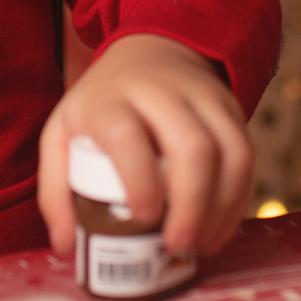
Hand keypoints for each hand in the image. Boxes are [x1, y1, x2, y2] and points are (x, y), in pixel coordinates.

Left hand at [37, 33, 251, 258]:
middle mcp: (160, 91)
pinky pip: (246, 152)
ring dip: (223, 206)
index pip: (128, 136)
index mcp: (110, 98)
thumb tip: (64, 247)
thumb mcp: (62, 134)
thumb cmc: (102, 105)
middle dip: (192, 204)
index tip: (143, 218)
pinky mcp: (230, 105)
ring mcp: (202, 95)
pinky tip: (221, 226)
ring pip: (230, 150)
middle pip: (192, 146)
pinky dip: (239, 196)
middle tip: (179, 245)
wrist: (149, 53)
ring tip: (204, 244)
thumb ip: (54, 190)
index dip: (140, 180)